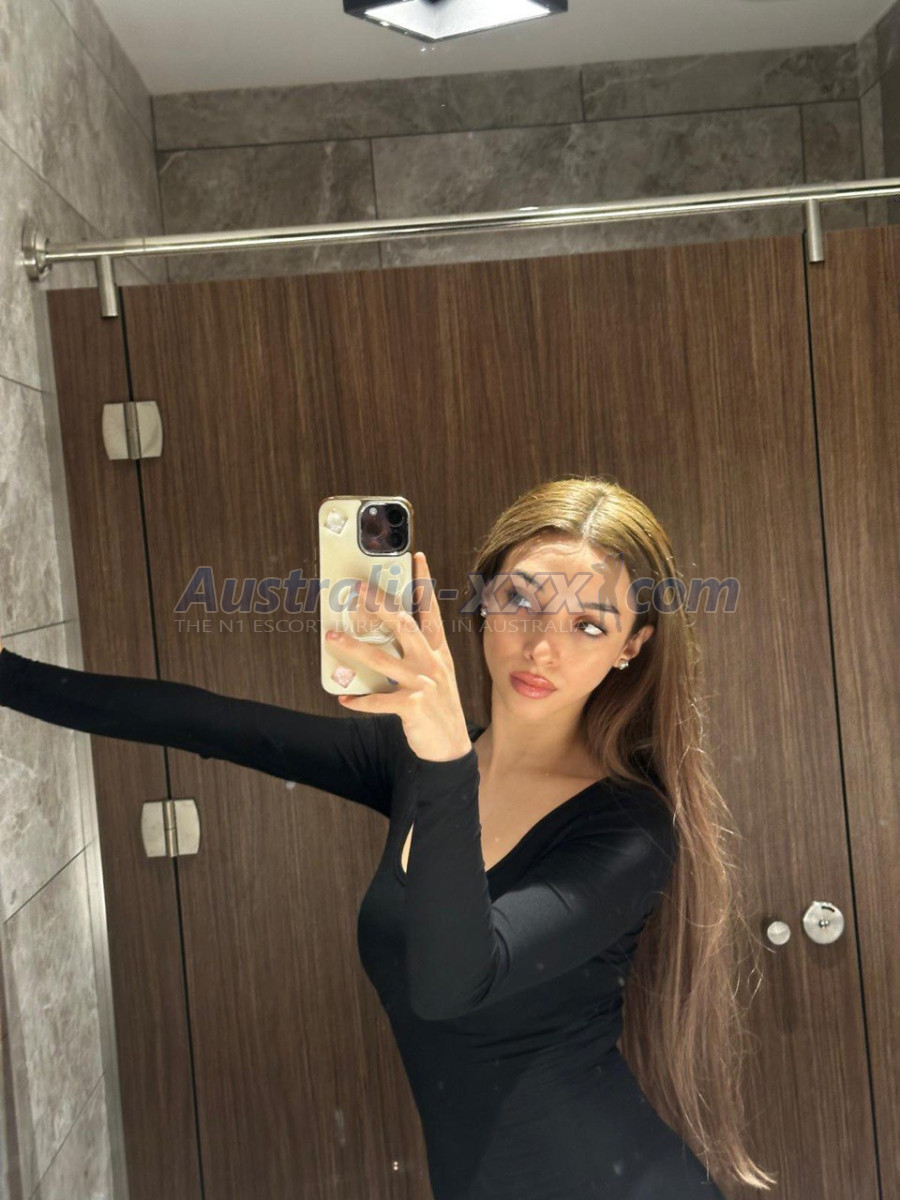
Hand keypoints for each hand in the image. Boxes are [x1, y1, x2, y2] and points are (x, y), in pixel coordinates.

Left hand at [327, 551, 471, 762]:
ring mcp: (423, 684)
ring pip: (382, 659)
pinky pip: (379, 701)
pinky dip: (359, 700)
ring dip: (354, 647)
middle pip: (404, 625)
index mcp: (438, 651)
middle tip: (357, 590)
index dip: (423, 582)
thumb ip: (415, 654)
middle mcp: (431, 663)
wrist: (451, 746)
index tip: (415, 556)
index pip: (430, 610)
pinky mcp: (413, 707)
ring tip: (331, 637)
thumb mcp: (436, 674)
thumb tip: (380, 637)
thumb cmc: (438, 706)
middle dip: (379, 605)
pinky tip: (344, 697)